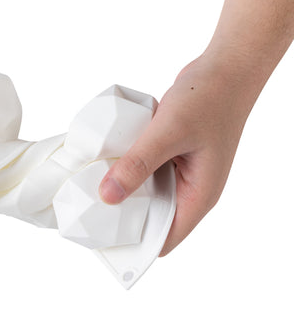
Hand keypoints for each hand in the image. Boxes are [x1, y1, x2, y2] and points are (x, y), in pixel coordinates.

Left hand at [98, 53, 252, 254]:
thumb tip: (108, 195)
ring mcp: (178, 171)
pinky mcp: (169, 154)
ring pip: (145, 192)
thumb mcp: (168, 133)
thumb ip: (138, 164)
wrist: (224, 68)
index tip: (104, 237)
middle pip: (151, 218)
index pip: (164, 238)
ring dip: (121, 189)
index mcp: (198, 196)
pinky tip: (104, 161)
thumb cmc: (208, 100)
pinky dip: (126, 167)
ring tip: (90, 186)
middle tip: (88, 209)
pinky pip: (143, 169)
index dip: (136, 243)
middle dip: (122, 216)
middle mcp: (189, 189)